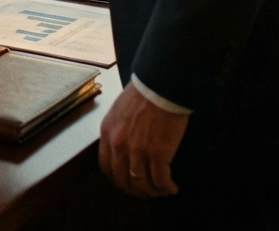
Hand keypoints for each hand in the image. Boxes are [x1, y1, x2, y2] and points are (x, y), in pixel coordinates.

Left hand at [98, 81, 187, 197]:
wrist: (161, 86)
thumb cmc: (143, 94)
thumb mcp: (119, 111)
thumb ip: (117, 131)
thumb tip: (122, 149)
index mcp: (107, 132)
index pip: (106, 167)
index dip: (118, 180)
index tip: (128, 182)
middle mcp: (119, 144)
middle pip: (123, 181)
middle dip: (136, 190)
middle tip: (147, 190)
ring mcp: (138, 151)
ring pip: (142, 184)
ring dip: (153, 191)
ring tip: (162, 189)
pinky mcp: (158, 154)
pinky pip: (161, 181)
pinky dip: (167, 188)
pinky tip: (172, 187)